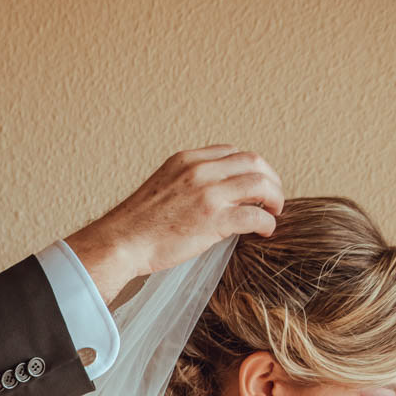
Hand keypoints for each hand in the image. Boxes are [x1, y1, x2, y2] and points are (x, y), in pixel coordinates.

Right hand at [67, 146, 283, 300]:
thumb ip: (187, 182)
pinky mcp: (214, 220)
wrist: (120, 243)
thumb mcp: (161, 186)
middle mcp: (199, 171)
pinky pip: (255, 216)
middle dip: (270, 178)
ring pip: (260, 184)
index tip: (253, 182)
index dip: (249, 167)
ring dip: (274, 198)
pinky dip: (266, 223)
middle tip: (273, 196)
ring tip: (274, 212)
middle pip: (253, 162)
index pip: (231, 152)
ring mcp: (208, 194)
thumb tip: (211, 194)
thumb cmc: (136, 224)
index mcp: (186, 160)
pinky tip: (264, 231)